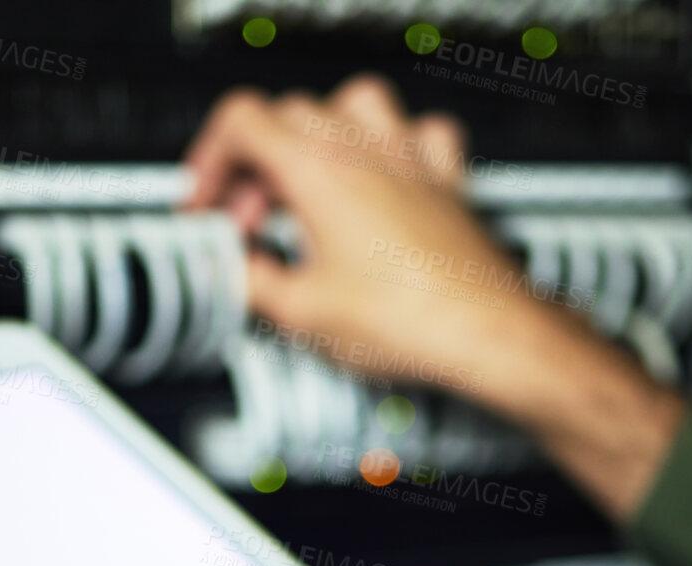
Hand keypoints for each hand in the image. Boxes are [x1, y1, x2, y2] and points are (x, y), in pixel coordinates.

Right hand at [183, 74, 686, 519]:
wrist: (486, 332)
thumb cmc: (409, 320)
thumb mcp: (299, 314)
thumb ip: (250, 282)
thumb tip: (235, 271)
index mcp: (318, 169)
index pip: (241, 122)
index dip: (208, 161)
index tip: (206, 205)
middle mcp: (365, 148)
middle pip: (287, 117)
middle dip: (253, 167)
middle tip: (247, 222)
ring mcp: (409, 159)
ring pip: (351, 106)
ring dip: (317, 139)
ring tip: (304, 186)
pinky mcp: (445, 181)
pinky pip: (418, 134)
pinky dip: (391, 147)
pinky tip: (380, 175)